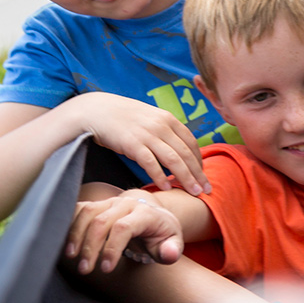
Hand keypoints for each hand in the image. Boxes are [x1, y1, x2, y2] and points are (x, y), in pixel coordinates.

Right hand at [55, 92, 210, 195]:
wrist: (97, 110)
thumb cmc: (124, 117)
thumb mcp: (150, 118)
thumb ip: (164, 131)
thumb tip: (177, 150)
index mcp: (168, 119)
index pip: (191, 142)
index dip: (200, 161)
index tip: (203, 175)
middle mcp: (161, 126)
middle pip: (186, 153)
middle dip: (198, 174)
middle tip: (206, 190)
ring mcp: (147, 134)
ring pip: (174, 160)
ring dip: (186, 178)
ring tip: (193, 192)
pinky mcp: (133, 144)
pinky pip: (151, 164)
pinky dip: (161, 177)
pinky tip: (167, 188)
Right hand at [67, 191, 184, 274]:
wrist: (153, 215)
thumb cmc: (162, 233)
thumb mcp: (172, 242)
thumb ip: (172, 250)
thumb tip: (168, 254)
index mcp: (145, 212)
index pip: (123, 227)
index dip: (112, 248)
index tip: (106, 269)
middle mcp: (126, 203)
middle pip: (101, 221)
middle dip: (91, 247)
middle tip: (85, 269)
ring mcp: (110, 201)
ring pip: (87, 212)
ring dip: (76, 235)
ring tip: (71, 257)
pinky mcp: (99, 203)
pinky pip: (80, 208)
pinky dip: (69, 222)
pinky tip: (63, 240)